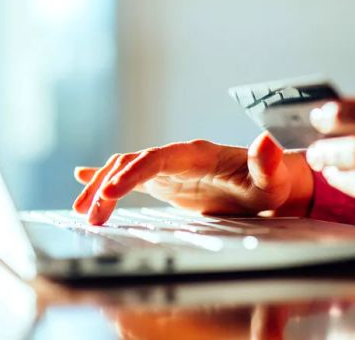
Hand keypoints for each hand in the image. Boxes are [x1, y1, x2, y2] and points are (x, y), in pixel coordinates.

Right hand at [72, 132, 312, 224]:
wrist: (268, 184)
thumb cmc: (270, 183)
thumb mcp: (272, 179)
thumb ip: (267, 163)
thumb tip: (265, 141)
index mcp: (197, 154)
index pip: (156, 158)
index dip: (132, 173)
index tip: (109, 193)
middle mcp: (178, 156)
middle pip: (133, 163)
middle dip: (108, 186)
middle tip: (89, 214)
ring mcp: (170, 168)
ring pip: (127, 169)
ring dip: (102, 187)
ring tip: (82, 211)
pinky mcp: (167, 180)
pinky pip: (132, 175)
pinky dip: (107, 177)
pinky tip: (84, 178)